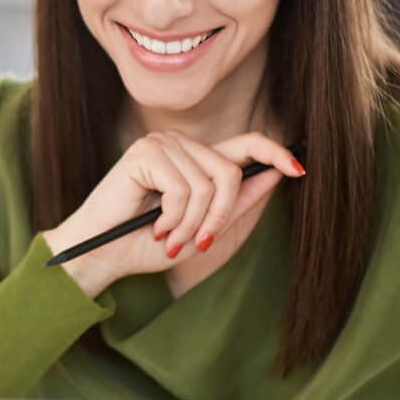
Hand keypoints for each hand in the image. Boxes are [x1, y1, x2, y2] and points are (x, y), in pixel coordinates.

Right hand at [41, 131, 304, 297]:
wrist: (100, 256)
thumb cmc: (144, 246)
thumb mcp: (202, 230)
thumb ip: (235, 204)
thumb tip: (275, 176)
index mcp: (197, 160)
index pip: (246, 143)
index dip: (275, 152)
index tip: (299, 168)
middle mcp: (181, 145)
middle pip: (231, 173)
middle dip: (219, 217)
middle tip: (197, 243)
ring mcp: (162, 145)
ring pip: (209, 185)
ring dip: (192, 224)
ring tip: (169, 238)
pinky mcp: (144, 154)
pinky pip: (183, 189)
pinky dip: (174, 217)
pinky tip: (154, 227)